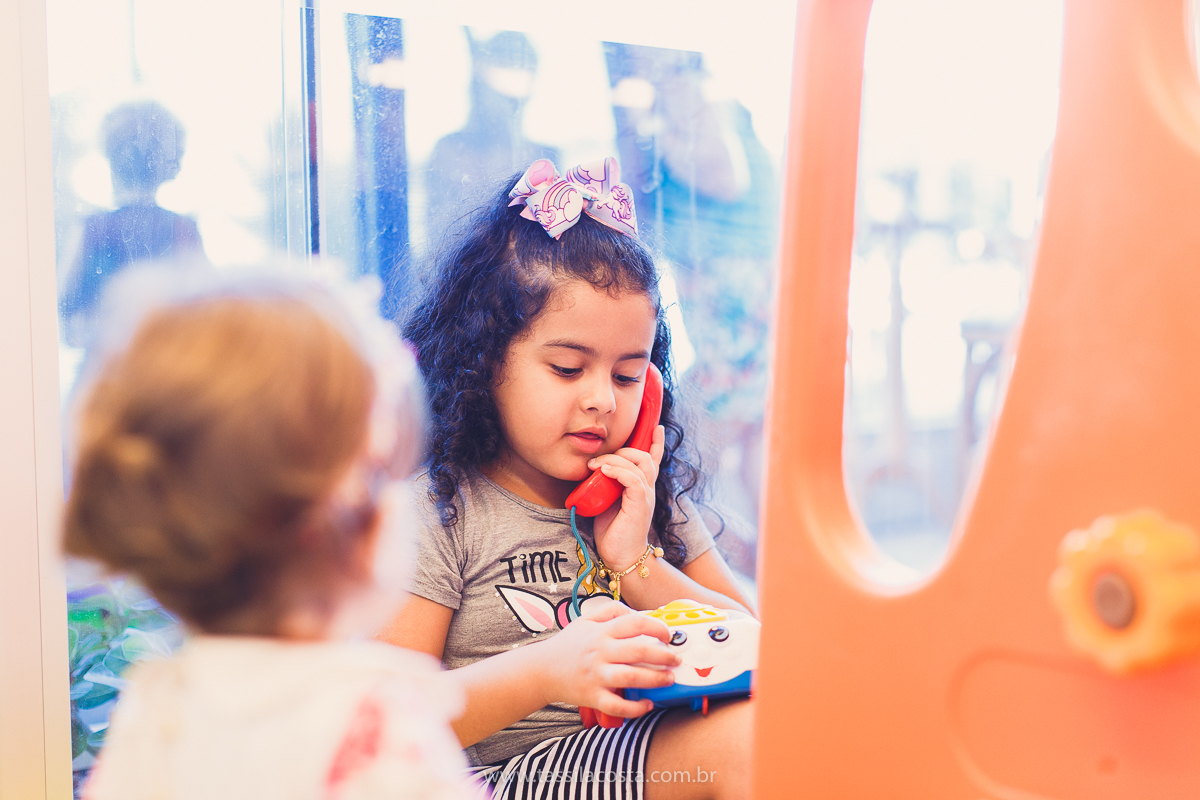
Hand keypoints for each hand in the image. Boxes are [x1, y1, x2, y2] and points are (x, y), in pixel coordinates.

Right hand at [539, 598, 678, 718]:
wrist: (541, 670)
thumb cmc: (568, 645)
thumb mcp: (585, 620)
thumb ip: (611, 611)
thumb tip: (639, 613)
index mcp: (600, 632)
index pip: (635, 623)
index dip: (657, 627)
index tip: (668, 635)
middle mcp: (600, 652)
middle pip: (640, 651)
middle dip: (664, 656)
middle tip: (675, 659)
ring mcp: (596, 676)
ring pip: (633, 678)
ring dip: (656, 679)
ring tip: (668, 679)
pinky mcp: (593, 697)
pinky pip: (618, 705)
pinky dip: (636, 708)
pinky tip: (647, 704)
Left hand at [590, 425, 664, 568]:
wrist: (621, 557)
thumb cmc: (613, 532)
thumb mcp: (608, 502)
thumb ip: (607, 485)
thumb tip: (594, 469)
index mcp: (642, 488)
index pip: (653, 460)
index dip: (656, 443)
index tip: (657, 427)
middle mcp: (648, 489)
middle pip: (644, 457)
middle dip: (623, 450)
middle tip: (600, 459)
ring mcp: (646, 496)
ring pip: (638, 464)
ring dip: (614, 459)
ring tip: (595, 465)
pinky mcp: (641, 503)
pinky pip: (633, 478)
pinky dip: (618, 471)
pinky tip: (604, 471)